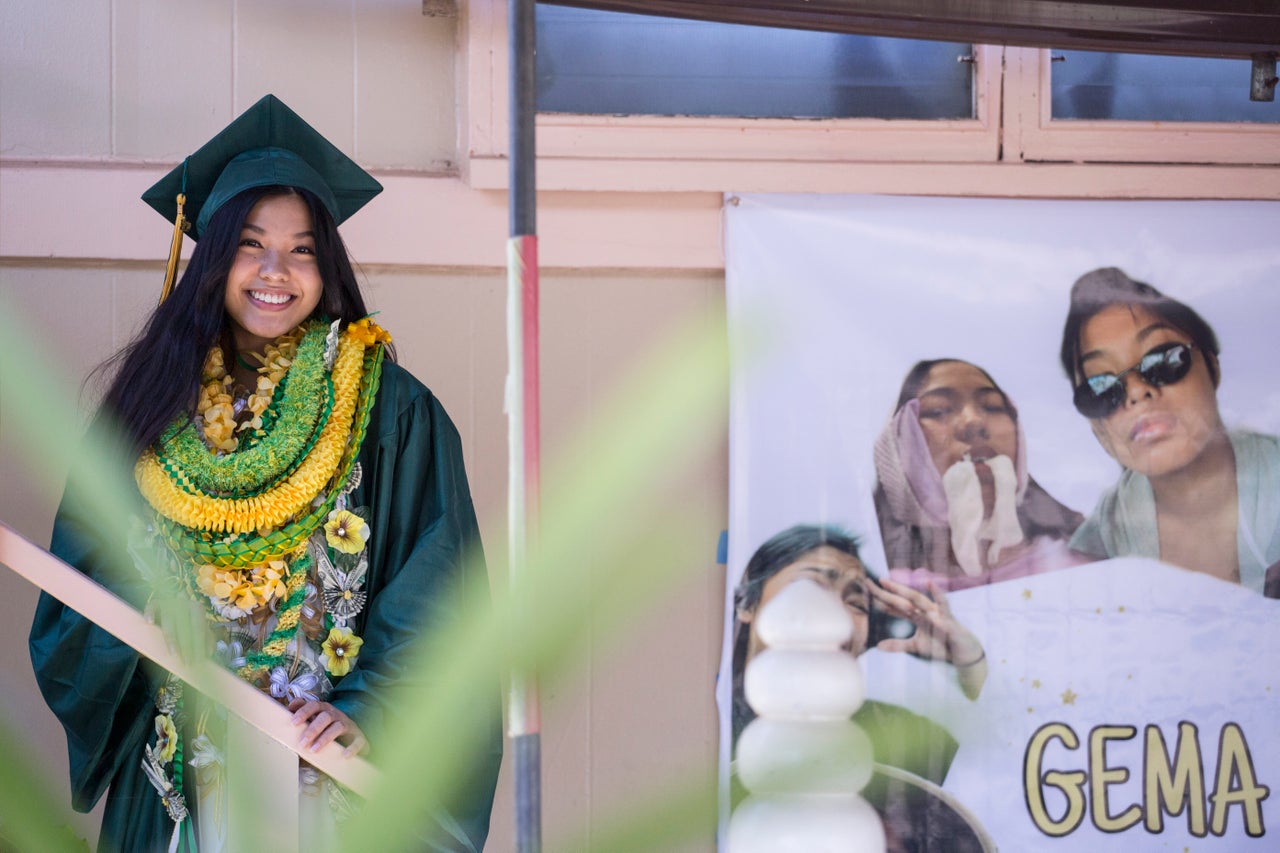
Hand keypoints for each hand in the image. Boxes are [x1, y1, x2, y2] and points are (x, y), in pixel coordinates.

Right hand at [146, 592, 208, 665]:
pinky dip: (150, 613)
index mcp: (196, 608)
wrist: (170, 610)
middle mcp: (183, 603)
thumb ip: (206, 639)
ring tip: (174, 654)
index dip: (199, 644)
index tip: (199, 660)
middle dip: (187, 646)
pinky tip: (150, 623)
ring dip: (172, 638)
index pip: (198, 627)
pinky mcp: (154, 603)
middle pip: (184, 625)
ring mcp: (168, 602)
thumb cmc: (186, 624)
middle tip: (187, 663)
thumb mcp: (197, 630)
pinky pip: (151, 606)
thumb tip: (210, 652)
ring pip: (169, 620)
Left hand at [288, 698, 367, 756]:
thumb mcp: (315, 718)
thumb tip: (290, 706)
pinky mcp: (358, 736)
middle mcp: (337, 715)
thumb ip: (303, 712)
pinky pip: (357, 740)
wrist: (352, 733)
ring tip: (314, 750)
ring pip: (338, 727)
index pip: (314, 705)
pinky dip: (352, 747)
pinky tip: (344, 755)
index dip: (304, 712)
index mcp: (324, 709)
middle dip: (313, 729)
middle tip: (302, 743)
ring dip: (325, 738)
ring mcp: (348, 725)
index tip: (293, 723)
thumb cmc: (328, 726)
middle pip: (326, 717)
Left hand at [870, 578, 986, 698]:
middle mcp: (925, 611)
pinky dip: (937, 594)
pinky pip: (943, 605)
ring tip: (889, 583)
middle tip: (874, 581)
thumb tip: (878, 646)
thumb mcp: (916, 646)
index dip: (882, 598)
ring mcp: (936, 613)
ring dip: (903, 591)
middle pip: (904, 599)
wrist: (964, 654)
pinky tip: (930, 583)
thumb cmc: (942, 646)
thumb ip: (898, 645)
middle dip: (889, 591)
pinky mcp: (948, 619)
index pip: (896, 605)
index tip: (867, 588)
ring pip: (918, 600)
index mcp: (917, 615)